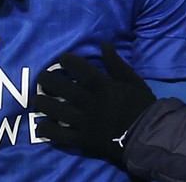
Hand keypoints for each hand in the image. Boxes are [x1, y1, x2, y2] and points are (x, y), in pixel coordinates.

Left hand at [34, 43, 155, 166]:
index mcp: (104, 86)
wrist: (149, 137)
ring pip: (57, 111)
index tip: (61, 59)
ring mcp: (86, 123)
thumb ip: (117, 64)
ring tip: (37, 100)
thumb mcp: (133, 81)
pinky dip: (48, 131)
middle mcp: (91, 102)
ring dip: (43, 104)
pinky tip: (41, 126)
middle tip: (41, 77)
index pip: (81, 69)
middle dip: (48, 81)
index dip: (68, 62)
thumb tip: (104, 45)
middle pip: (63, 89)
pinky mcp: (83, 140)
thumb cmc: (142, 107)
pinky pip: (61, 135)